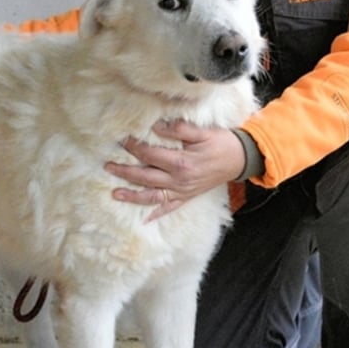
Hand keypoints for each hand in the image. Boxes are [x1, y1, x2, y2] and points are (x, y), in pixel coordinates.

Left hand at [104, 119, 245, 220]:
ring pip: (152, 196)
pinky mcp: (188, 197)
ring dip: (133, 195)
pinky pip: (169, 208)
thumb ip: (178, 129)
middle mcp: (179, 180)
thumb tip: (156, 127)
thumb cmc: (221, 143)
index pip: (150, 155)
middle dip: (125, 172)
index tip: (122, 140)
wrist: (240, 160)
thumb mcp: (202, 132)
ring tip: (115, 193)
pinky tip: (144, 220)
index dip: (134, 147)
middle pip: (145, 177)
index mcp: (181, 163)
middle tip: (107, 166)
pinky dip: (156, 214)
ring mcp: (183, 191)